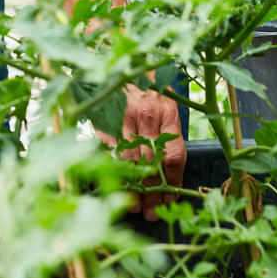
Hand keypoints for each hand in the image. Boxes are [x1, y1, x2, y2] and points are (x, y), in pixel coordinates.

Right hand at [96, 84, 185, 219]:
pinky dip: (112, 170)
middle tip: (151, 213)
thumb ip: (169, 136)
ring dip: (132, 186)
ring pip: (129, 159)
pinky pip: (108, 149)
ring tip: (134, 206)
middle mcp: (147, 114)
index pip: (173, 154)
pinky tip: (115, 185)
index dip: (172, 182)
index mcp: (168, 113)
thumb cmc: (149, 91)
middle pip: (151, 162)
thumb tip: (171, 177)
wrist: (123, 64)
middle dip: (152, 192)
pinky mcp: (103, 118)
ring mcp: (123, 115)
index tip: (170, 201)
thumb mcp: (166, 108)